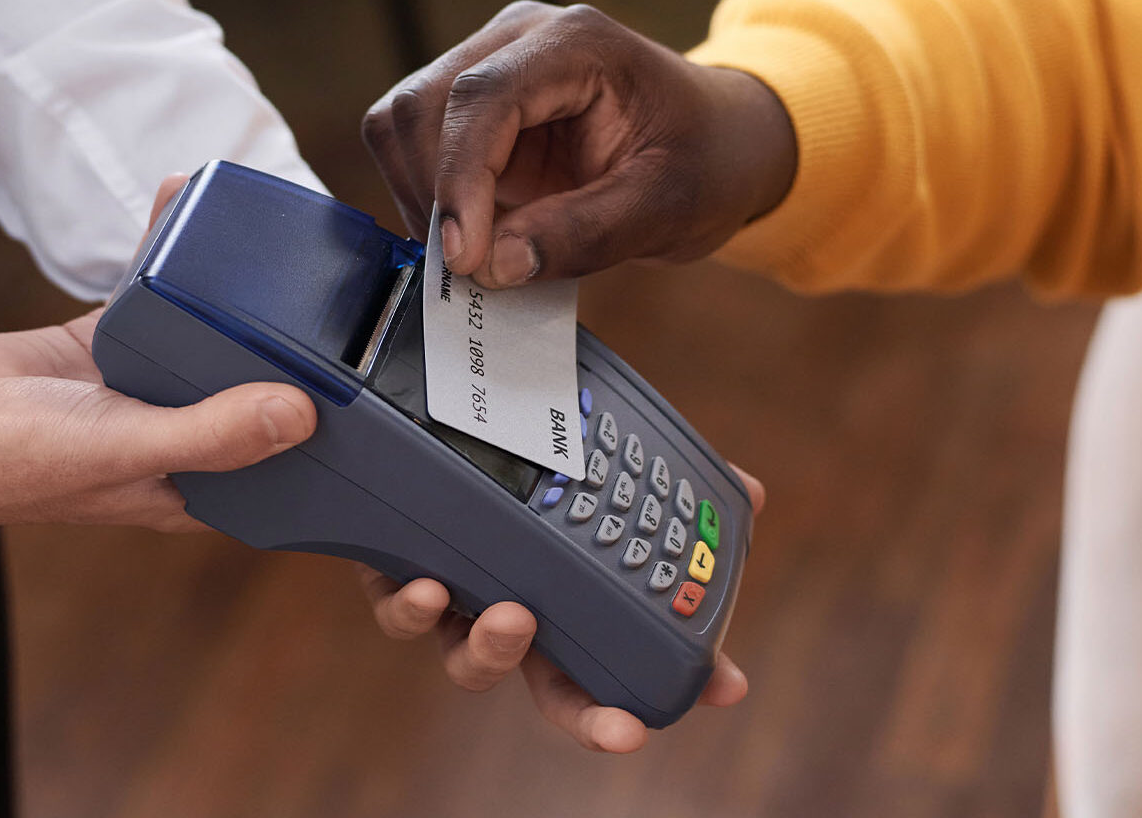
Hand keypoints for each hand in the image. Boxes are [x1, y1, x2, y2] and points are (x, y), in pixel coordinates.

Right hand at [0, 175, 317, 547]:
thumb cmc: (7, 464)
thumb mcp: (123, 448)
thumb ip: (210, 434)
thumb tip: (304, 414)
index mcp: (199, 486)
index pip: (288, 462)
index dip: (336, 432)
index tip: (377, 379)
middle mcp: (182, 436)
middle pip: (260, 385)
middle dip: (299, 341)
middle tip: (341, 282)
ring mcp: (146, 384)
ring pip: (213, 330)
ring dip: (239, 285)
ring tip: (273, 232)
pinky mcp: (108, 341)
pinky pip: (156, 291)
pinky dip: (170, 250)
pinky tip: (186, 204)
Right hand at [362, 1, 796, 287]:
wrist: (721, 143)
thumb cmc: (707, 161)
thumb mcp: (668, 207)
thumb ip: (585, 234)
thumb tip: (493, 266)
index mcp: (576, 42)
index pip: (481, 97)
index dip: (460, 180)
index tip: (464, 258)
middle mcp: (519, 39)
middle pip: (420, 105)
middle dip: (433, 195)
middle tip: (472, 269)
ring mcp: (489, 67)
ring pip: (400, 125)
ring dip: (423, 199)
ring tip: (476, 254)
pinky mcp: (474, 108)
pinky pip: (417, 150)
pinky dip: (431, 201)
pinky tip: (475, 235)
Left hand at [362, 466, 766, 751]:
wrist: (413, 409)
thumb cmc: (517, 449)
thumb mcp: (601, 451)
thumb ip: (672, 472)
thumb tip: (749, 491)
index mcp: (562, 597)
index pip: (618, 661)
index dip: (670, 678)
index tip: (724, 690)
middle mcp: (511, 610)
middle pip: (551, 689)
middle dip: (590, 718)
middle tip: (623, 732)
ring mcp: (455, 599)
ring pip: (470, 660)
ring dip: (495, 651)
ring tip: (512, 618)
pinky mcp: (391, 571)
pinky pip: (399, 611)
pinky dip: (414, 609)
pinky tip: (430, 587)